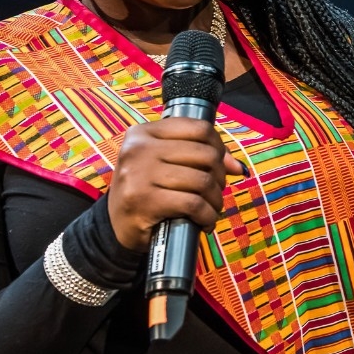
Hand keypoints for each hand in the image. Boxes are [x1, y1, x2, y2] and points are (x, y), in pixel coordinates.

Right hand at [107, 117, 245, 251]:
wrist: (115, 226)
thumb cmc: (146, 190)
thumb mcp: (164, 164)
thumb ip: (198, 156)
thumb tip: (237, 166)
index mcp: (144, 133)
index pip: (199, 128)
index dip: (219, 147)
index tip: (221, 165)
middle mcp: (139, 149)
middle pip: (205, 154)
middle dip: (219, 176)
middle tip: (215, 191)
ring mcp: (139, 174)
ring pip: (202, 181)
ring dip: (215, 200)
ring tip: (212, 208)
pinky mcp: (144, 201)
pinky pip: (193, 204)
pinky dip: (207, 216)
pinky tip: (205, 222)